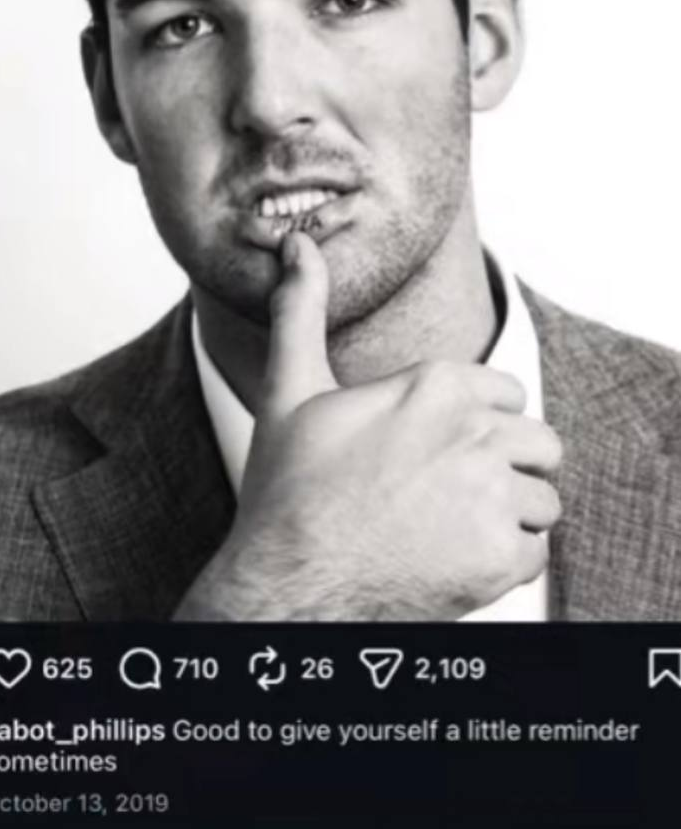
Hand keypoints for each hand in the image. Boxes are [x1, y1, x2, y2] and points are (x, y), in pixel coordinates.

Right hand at [174, 232, 561, 619]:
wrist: (286, 585)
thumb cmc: (289, 490)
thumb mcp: (291, 389)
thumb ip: (302, 309)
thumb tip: (296, 243)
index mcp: (438, 385)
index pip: (509, 396)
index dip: (477, 425)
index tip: (440, 450)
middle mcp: (475, 432)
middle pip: (539, 444)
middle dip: (506, 468)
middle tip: (451, 493)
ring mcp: (491, 495)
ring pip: (542, 501)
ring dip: (507, 518)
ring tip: (450, 529)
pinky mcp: (500, 556)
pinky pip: (535, 553)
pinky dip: (503, 565)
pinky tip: (453, 561)